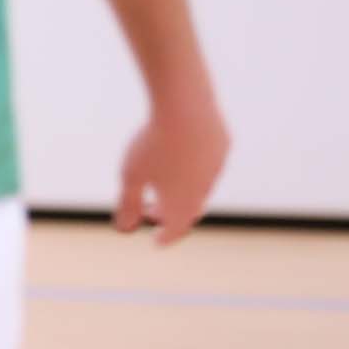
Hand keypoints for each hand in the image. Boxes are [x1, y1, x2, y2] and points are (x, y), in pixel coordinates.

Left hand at [114, 90, 228, 244]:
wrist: (186, 107)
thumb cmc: (153, 144)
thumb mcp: (131, 177)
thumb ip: (128, 205)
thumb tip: (125, 228)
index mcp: (183, 203)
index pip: (176, 230)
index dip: (165, 237)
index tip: (156, 240)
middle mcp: (205, 189)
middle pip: (190, 210)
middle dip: (171, 214)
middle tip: (152, 212)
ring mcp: (217, 167)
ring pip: (201, 186)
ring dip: (183, 190)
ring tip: (163, 184)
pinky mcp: (222, 145)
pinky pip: (209, 162)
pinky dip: (194, 166)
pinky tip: (181, 153)